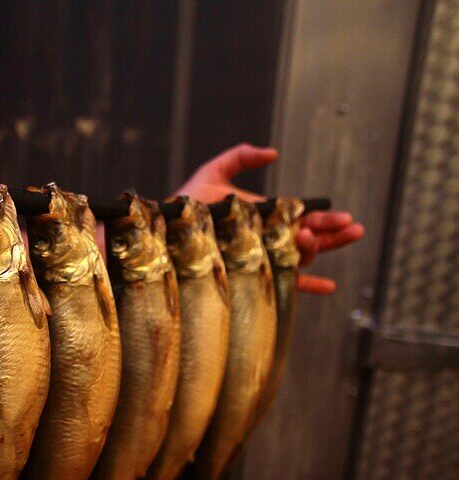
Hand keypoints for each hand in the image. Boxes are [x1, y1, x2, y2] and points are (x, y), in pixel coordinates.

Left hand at [176, 143, 363, 294]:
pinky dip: (308, 285)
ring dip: (315, 251)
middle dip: (333, 235)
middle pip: (309, 239)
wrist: (166, 229)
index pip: (302, 218)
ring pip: (298, 258)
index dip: (324, 219)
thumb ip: (241, 157)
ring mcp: (260, 258)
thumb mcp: (213, 173)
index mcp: (266, 217)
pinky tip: (329, 286)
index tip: (341, 216)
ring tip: (315, 241)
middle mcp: (267, 239)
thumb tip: (273, 154)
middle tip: (353, 229)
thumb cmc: (186, 204)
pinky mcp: (250, 275)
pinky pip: (284, 285)